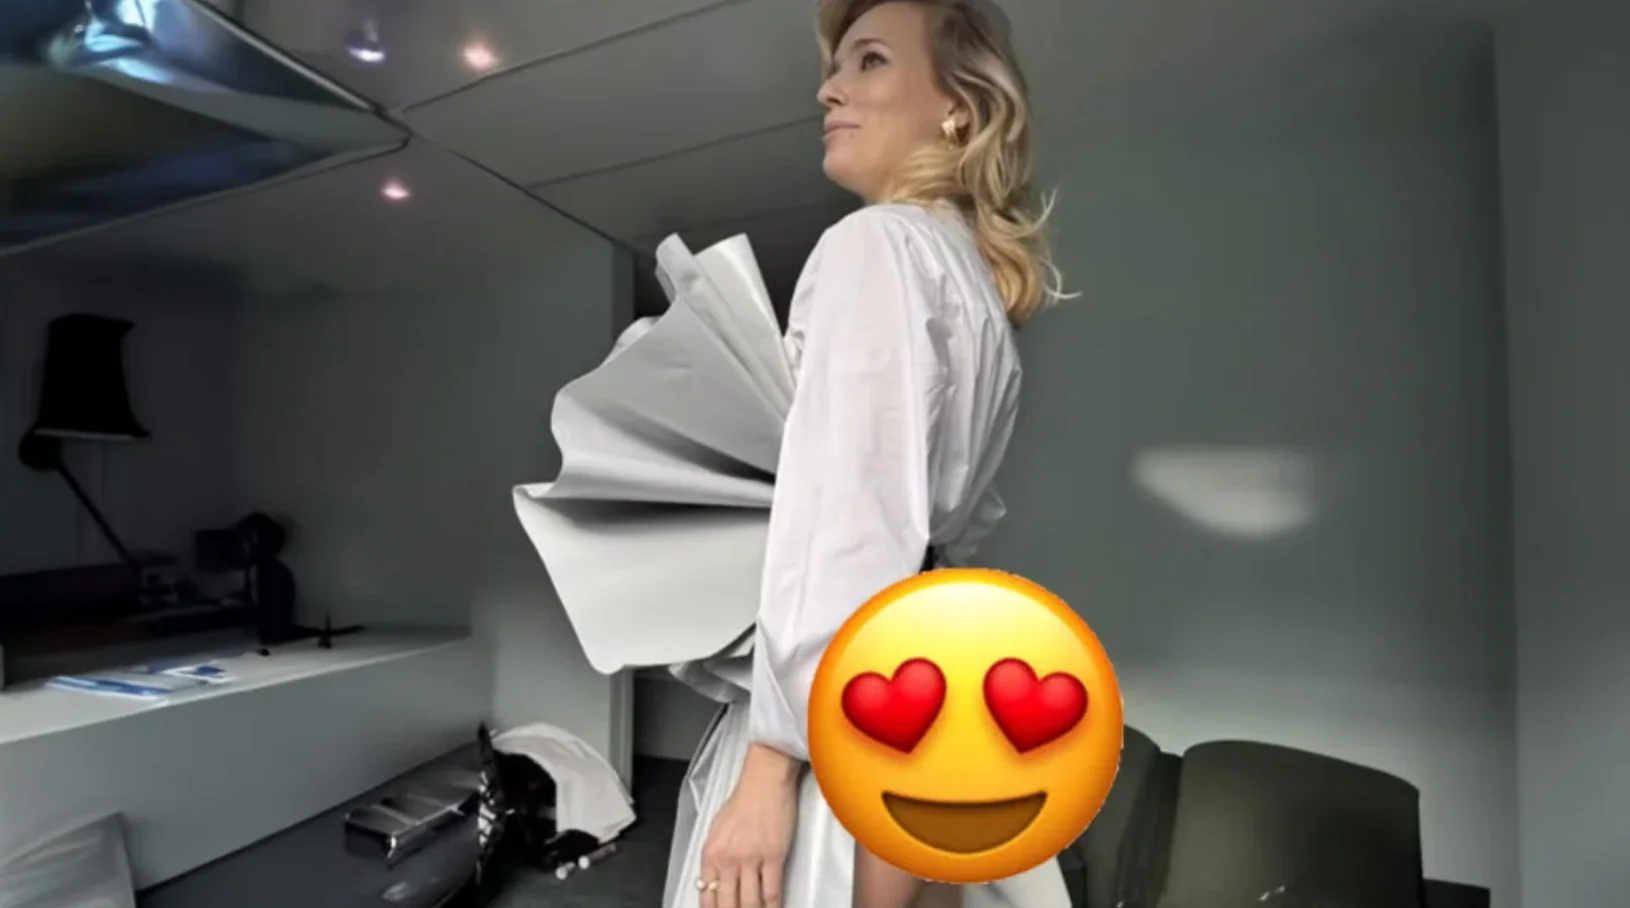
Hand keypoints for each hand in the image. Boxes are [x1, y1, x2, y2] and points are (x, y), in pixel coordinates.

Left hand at [700, 744, 799, 907]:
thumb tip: (716, 881)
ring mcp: (750, 859)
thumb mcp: (717, 830)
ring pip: (750, 902)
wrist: (764, 781)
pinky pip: (772, 891)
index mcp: (710, 854)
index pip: (707, 896)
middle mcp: (727, 860)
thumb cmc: (743, 801)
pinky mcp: (772, 856)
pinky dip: (773, 906)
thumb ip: (715, 857)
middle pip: (728, 904)